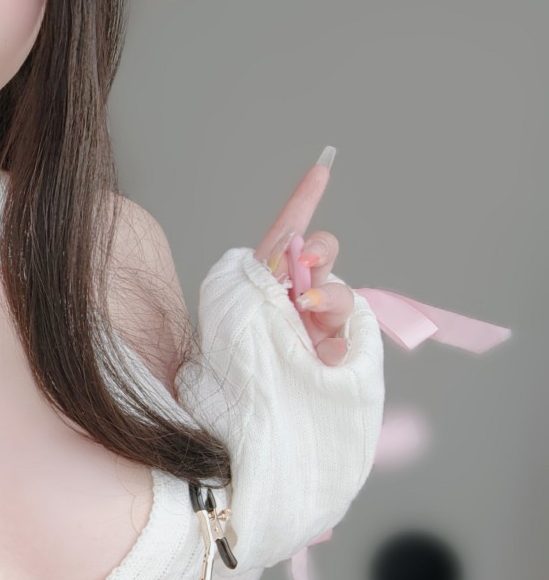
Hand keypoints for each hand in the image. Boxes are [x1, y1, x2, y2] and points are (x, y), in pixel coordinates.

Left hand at [252, 152, 353, 366]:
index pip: (289, 233)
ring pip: (339, 294)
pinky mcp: (337, 356)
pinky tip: (324, 358)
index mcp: (271, 281)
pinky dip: (336, 348)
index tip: (321, 166)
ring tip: (307, 310)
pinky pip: (347, 343)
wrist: (246, 414)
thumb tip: (283, 257)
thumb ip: (255, 285)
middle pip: (323, 254)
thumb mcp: (234, 316)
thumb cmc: (233, 364)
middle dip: (321, 248)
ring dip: (327, 297)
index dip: (304, 199)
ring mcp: (322, 326)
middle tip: (307, 261)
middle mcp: (301, 296)